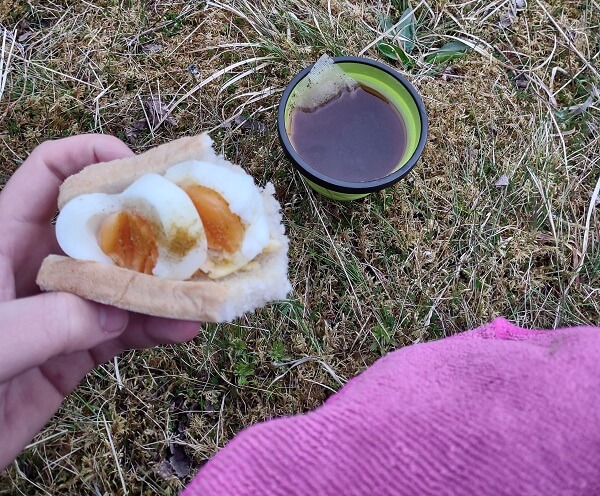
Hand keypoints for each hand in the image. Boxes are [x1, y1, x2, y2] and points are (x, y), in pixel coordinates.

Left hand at [0, 135, 199, 469]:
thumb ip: (52, 322)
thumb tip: (119, 310)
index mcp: (3, 243)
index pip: (48, 175)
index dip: (92, 156)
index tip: (141, 167)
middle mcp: (38, 267)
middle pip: (101, 225)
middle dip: (148, 220)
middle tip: (194, 224)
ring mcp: (61, 309)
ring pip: (121, 280)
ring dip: (163, 280)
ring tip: (203, 281)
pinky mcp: (76, 349)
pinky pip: (123, 329)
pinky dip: (154, 327)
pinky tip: (182, 328)